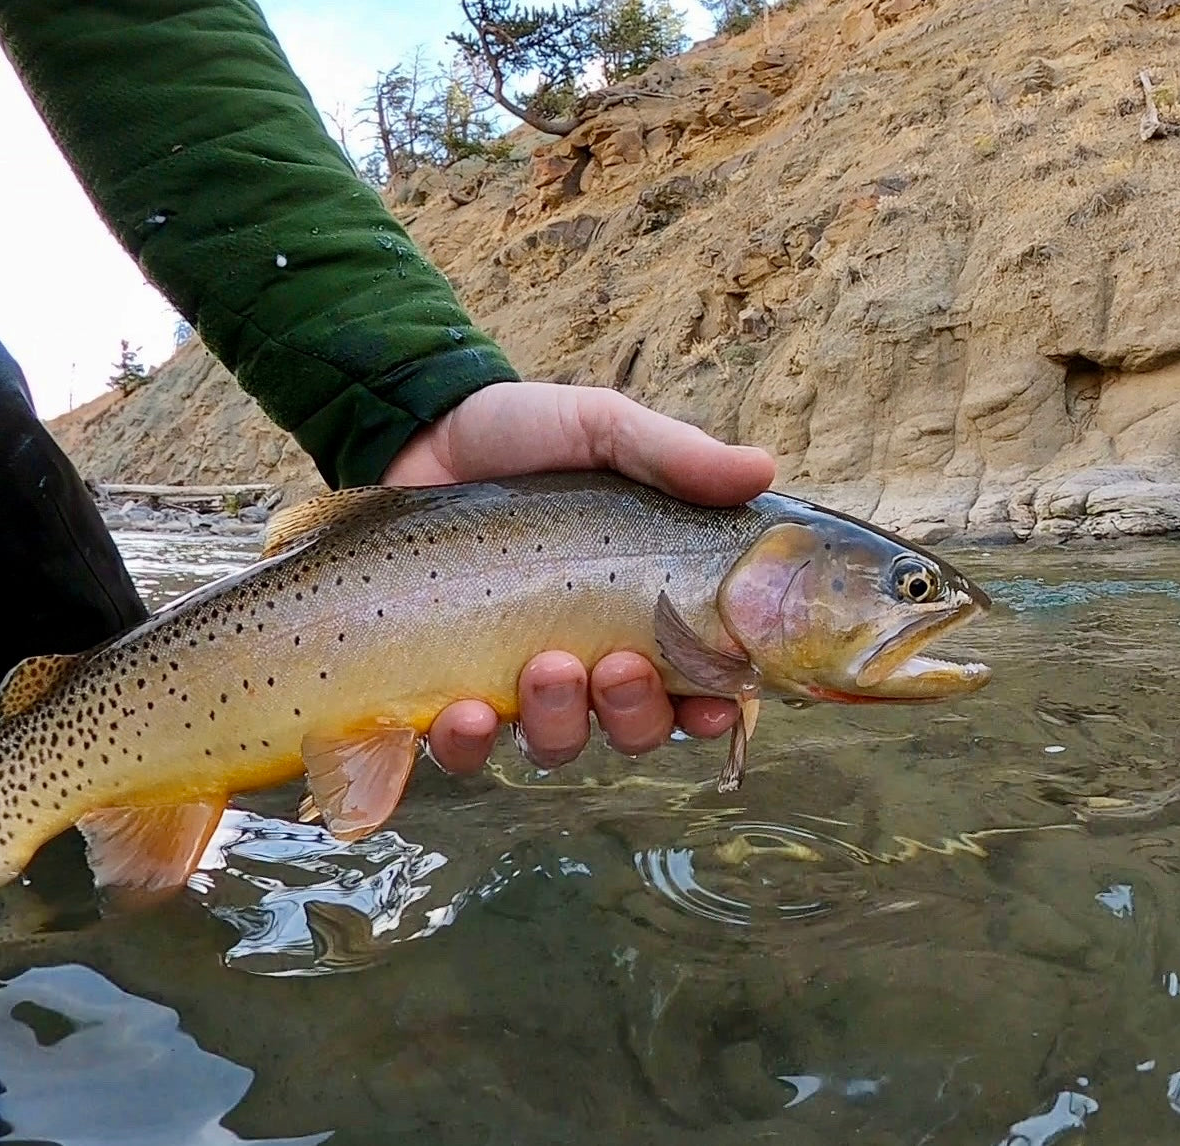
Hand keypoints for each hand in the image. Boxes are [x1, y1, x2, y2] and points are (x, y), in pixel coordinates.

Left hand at [382, 381, 775, 773]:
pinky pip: (466, 750)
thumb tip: (762, 469)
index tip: (713, 703)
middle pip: (637, 726)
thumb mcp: (602, 429)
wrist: (416, 431)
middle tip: (616, 665)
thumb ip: (674, 456)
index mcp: (643, 604)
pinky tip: (465, 712)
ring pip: (560, 743)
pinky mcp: (446, 687)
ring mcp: (517, 678)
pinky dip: (470, 745)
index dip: (716, 706)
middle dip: (635, 711)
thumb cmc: (521, 434)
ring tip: (544, 667)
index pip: (701, 679)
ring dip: (561, 723)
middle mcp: (590, 654)